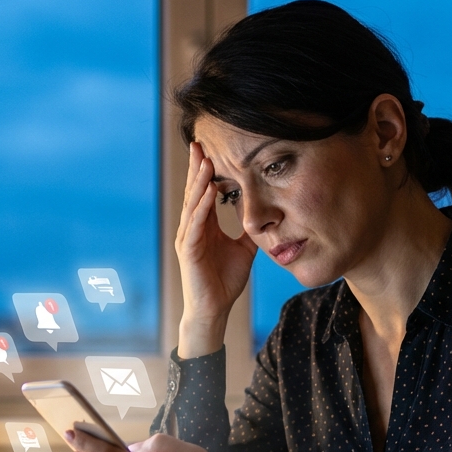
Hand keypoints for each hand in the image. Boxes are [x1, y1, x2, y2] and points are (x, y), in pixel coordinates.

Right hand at [176, 142, 257, 357]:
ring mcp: (188, 238)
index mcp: (205, 226)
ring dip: (197, 182)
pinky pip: (194, 225)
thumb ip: (249, 231)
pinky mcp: (188, 251)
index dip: (206, 171)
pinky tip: (206, 193)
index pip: (204, 192)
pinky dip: (200, 208)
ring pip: (192, 204)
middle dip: (196, 167)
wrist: (214, 310)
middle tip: (198, 142)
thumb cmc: (225, 281)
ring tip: (203, 160)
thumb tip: (263, 215)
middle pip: (194, 191)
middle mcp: (193, 228)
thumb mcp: (244, 250)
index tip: (211, 148)